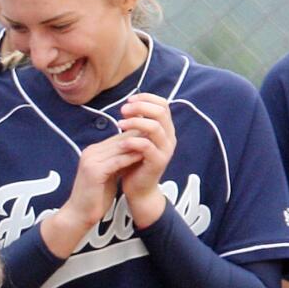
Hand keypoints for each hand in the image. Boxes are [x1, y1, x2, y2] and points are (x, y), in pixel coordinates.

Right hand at [41, 134, 142, 257]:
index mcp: (92, 152)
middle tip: (156, 139)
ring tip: (154, 146)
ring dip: (137, 147)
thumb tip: (134, 153)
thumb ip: (117, 162)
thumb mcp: (107, 175)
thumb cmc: (95, 197)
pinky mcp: (94, 171)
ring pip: (120, 148)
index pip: (117, 138)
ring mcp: (90, 161)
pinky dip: (131, 159)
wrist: (79, 214)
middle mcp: (90, 153)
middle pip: (119, 140)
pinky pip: (117, 161)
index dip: (135, 137)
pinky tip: (143, 158)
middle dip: (138, 139)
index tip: (152, 138)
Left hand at [118, 93, 174, 227]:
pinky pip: (148, 146)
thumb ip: (137, 125)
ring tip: (119, 125)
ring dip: (135, 122)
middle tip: (122, 110)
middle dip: (140, 107)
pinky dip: (133, 141)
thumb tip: (129, 106)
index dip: (146, 99)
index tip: (129, 100)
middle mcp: (169, 137)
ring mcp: (165, 150)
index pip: (163, 105)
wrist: (139, 189)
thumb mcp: (136, 139)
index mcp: (165, 129)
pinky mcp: (158, 162)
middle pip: (161, 112)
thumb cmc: (134, 162)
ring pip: (155, 127)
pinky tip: (121, 142)